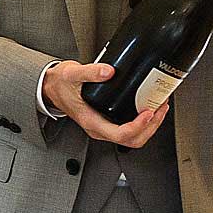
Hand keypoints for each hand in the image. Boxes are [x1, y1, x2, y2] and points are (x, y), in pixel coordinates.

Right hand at [41, 60, 169, 148]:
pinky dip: (145, 122)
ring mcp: (105, 126)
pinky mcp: (109, 121)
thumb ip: (90, 72)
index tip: (149, 111)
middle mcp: (100, 128)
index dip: (139, 125)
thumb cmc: (60, 85)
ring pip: (134, 137)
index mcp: (92, 122)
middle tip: (160, 108)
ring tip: (160, 107)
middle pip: (133, 140)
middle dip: (151, 126)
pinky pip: (131, 129)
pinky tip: (149, 107)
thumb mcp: (71, 74)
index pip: (121, 134)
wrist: (52, 88)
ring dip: (151, 125)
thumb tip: (108, 72)